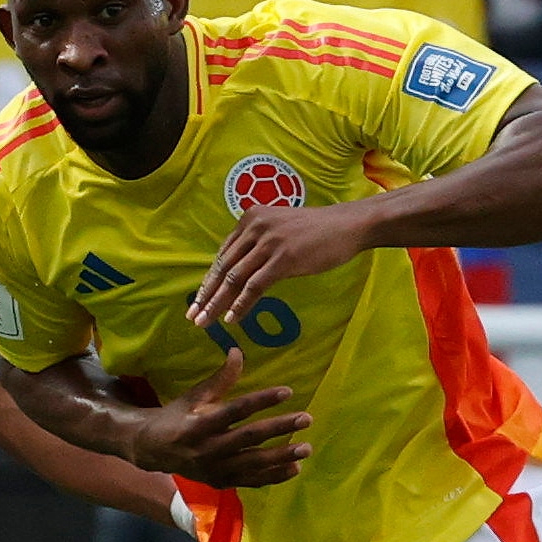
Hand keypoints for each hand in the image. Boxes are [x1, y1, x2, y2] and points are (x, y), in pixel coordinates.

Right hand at [122, 349, 311, 488]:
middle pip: (249, 438)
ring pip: (253, 464)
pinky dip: (273, 477)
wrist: (152, 450)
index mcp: (199, 424)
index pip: (236, 410)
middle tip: (306, 418)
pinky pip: (251, 481)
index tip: (287, 391)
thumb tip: (238, 352)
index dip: (262, 400)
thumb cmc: (176, 418)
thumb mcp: (194, 397)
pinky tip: (294, 468)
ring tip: (306, 448)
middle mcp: (208, 449)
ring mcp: (215, 469)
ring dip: (281, 457)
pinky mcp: (221, 482)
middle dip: (279, 428)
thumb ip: (219, 379)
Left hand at [192, 201, 373, 328]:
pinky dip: (241, 304)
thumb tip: (238, 272)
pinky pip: (255, 286)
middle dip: (206, 296)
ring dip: (218, 304)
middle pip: (224, 268)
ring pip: (235, 279)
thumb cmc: (316, 231)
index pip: (223, 255)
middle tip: (193, 317)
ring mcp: (269, 242)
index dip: (209, 281)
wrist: (348, 225)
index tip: (198, 301)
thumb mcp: (279, 229)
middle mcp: (255, 227)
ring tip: (206, 323)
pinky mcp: (283, 258)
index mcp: (250, 218)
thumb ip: (257, 244)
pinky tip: (232, 319)